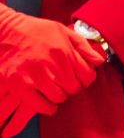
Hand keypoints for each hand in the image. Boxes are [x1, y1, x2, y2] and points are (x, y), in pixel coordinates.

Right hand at [0, 6, 101, 135]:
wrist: (3, 31)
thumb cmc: (34, 30)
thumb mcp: (62, 31)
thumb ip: (83, 46)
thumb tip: (100, 61)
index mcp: (65, 52)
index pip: (87, 76)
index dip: (85, 78)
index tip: (78, 77)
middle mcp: (52, 66)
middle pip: (74, 88)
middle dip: (71, 86)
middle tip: (63, 82)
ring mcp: (35, 77)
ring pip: (59, 97)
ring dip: (58, 95)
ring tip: (53, 89)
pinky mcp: (19, 85)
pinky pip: (40, 106)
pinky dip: (46, 107)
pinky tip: (45, 101)